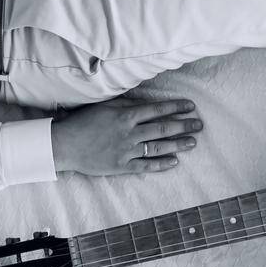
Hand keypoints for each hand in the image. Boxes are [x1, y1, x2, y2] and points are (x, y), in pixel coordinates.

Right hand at [50, 97, 201, 175]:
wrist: (65, 145)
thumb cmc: (83, 121)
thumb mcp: (104, 105)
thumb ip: (125, 102)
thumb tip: (144, 100)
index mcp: (125, 115)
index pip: (157, 109)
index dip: (176, 107)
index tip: (191, 106)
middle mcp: (129, 133)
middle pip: (163, 128)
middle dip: (184, 125)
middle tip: (199, 124)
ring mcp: (127, 151)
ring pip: (158, 147)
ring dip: (178, 144)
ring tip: (192, 142)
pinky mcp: (122, 166)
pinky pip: (146, 165)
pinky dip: (161, 164)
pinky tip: (174, 161)